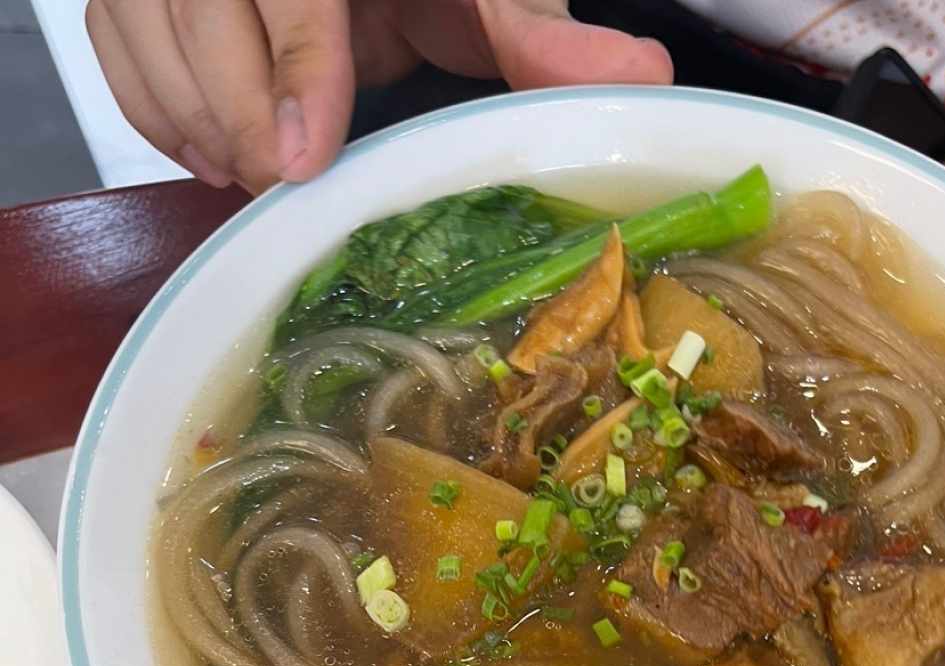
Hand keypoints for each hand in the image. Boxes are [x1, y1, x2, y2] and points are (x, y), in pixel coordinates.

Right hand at [86, 0, 672, 193]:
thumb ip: (541, 33)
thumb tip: (646, 77)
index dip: (287, 66)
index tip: (296, 160)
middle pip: (192, 8)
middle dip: (231, 113)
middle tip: (277, 187)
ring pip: (139, 28)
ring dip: (188, 117)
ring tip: (248, 176)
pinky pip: (115, 46)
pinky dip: (152, 106)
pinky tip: (210, 149)